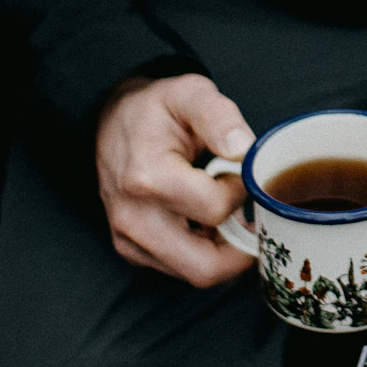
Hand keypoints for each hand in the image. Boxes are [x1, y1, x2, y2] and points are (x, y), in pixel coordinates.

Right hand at [96, 73, 255, 286]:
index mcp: (147, 178)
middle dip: (241, 247)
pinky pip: (180, 269)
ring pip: (195, 273)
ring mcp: (128, 239)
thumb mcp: (191, 93)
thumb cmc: (156, 109)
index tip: (241, 174)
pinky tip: (205, 220)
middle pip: (206, 266)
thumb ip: (220, 117)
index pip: (217, 210)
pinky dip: (203, 251)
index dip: (242, 193)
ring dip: (223, 249)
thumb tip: (244, 150)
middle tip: (251, 215)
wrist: (114, 121)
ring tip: (226, 211)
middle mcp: (133, 218)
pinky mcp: (130, 250)